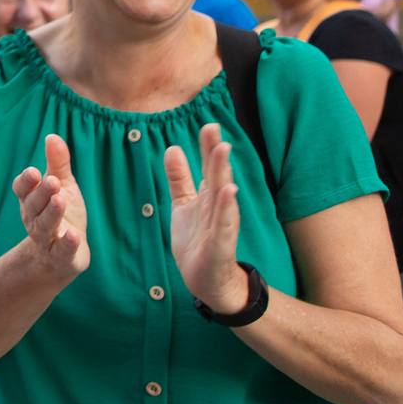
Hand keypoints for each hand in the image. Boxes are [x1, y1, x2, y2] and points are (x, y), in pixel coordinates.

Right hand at [13, 133, 89, 281]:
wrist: (64, 255)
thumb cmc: (62, 213)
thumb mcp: (62, 186)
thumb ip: (57, 164)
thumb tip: (52, 136)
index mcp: (31, 201)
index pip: (22, 190)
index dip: (26, 182)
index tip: (33, 171)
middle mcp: (34, 219)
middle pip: (33, 206)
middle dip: (41, 193)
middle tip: (52, 181)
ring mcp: (47, 238)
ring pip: (45, 226)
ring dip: (52, 213)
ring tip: (60, 200)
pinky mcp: (62, 256)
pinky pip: (61, 251)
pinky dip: (66, 244)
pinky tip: (73, 235)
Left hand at [166, 124, 248, 311]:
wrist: (205, 279)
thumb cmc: (196, 240)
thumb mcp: (183, 204)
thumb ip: (179, 178)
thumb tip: (173, 148)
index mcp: (208, 196)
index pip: (208, 167)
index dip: (207, 147)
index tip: (208, 124)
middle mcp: (217, 206)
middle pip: (217, 174)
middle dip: (215, 152)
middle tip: (214, 128)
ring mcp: (221, 223)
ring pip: (223, 194)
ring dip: (223, 172)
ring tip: (223, 150)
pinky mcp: (221, 243)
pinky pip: (225, 222)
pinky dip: (226, 206)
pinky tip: (229, 190)